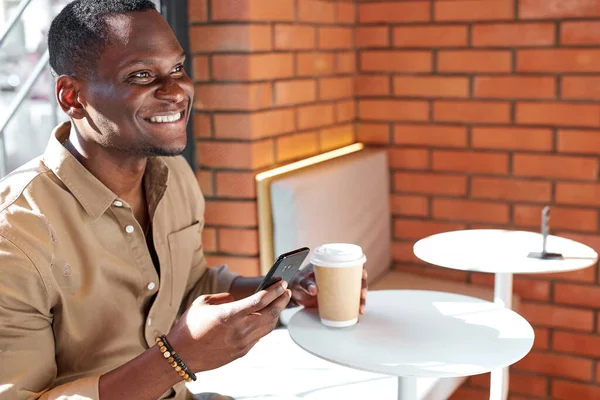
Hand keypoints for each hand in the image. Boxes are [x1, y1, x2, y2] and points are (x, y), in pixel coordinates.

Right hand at [167, 280, 290, 371]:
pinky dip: (266, 325)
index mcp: (230, 315)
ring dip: (276, 313)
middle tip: (286, 290)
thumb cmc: (189, 327)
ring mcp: (242, 343)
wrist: (181, 355)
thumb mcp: (203, 302)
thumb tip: (237, 298)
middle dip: (281, 300)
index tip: (282, 283)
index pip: (260, 300)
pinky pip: (259, 336)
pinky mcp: (242, 352)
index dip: (274, 291)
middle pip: (270, 313)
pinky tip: (266, 317)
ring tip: (279, 302)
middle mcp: (240, 330)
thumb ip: (224, 297)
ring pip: (268, 326)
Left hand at [290, 264, 367, 314]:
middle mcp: (337, 275)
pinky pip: (347, 302)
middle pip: (356, 279)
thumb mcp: (300, 281)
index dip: (359, 267)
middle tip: (362, 295)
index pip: (349, 263)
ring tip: (360, 310)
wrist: (293, 293)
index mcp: (331, 265)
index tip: (363, 274)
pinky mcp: (336, 299)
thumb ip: (306, 284)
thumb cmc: (296, 281)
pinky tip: (356, 316)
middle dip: (363, 287)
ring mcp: (337, 288)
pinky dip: (353, 309)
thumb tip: (315, 290)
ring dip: (360, 301)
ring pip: (354, 292)